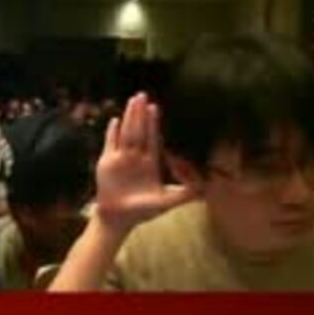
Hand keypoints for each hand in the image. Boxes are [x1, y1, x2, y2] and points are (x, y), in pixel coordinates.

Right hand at [95, 92, 193, 233]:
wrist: (119, 219)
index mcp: (149, 163)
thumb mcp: (168, 200)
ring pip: (126, 133)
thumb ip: (187, 192)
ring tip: (132, 101)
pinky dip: (112, 132)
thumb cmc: (143, 211)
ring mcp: (120, 159)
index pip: (151, 138)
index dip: (153, 123)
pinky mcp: (107, 163)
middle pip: (138, 130)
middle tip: (143, 95)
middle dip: (140, 114)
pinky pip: (109, 143)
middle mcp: (134, 157)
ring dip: (129, 117)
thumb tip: (206, 185)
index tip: (155, 108)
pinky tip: (115, 120)